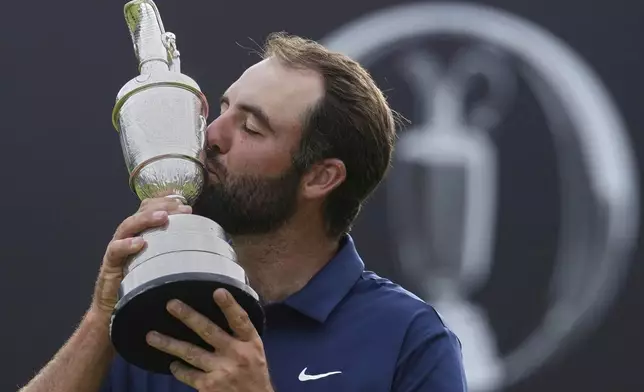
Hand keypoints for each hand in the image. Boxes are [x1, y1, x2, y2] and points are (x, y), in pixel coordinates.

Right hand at [90, 197, 192, 319]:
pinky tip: (140, 243)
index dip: (165, 200)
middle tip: (182, 208)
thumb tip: (202, 245)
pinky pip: (115, 251)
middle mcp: (128, 237)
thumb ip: (174, 252)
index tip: (184, 200)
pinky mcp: (109, 265)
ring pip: (128, 225)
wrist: (114, 310)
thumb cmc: (140, 286)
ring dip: (146, 219)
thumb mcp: (160, 266)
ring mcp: (117, 249)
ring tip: (163, 216)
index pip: (150, 208)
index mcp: (141, 234)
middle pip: (141, 211)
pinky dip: (127, 245)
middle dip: (162, 206)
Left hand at [146, 289, 272, 391]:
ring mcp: (221, 370)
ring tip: (151, 336)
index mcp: (250, 343)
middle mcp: (236, 354)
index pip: (241, 320)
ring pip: (190, 353)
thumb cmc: (254, 376)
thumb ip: (240, 337)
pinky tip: (172, 364)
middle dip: (188, 317)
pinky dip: (178, 369)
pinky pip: (188, 374)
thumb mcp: (255, 353)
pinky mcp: (208, 386)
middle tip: (171, 304)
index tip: (218, 291)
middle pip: (209, 331)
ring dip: (169, 343)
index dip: (230, 306)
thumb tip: (221, 314)